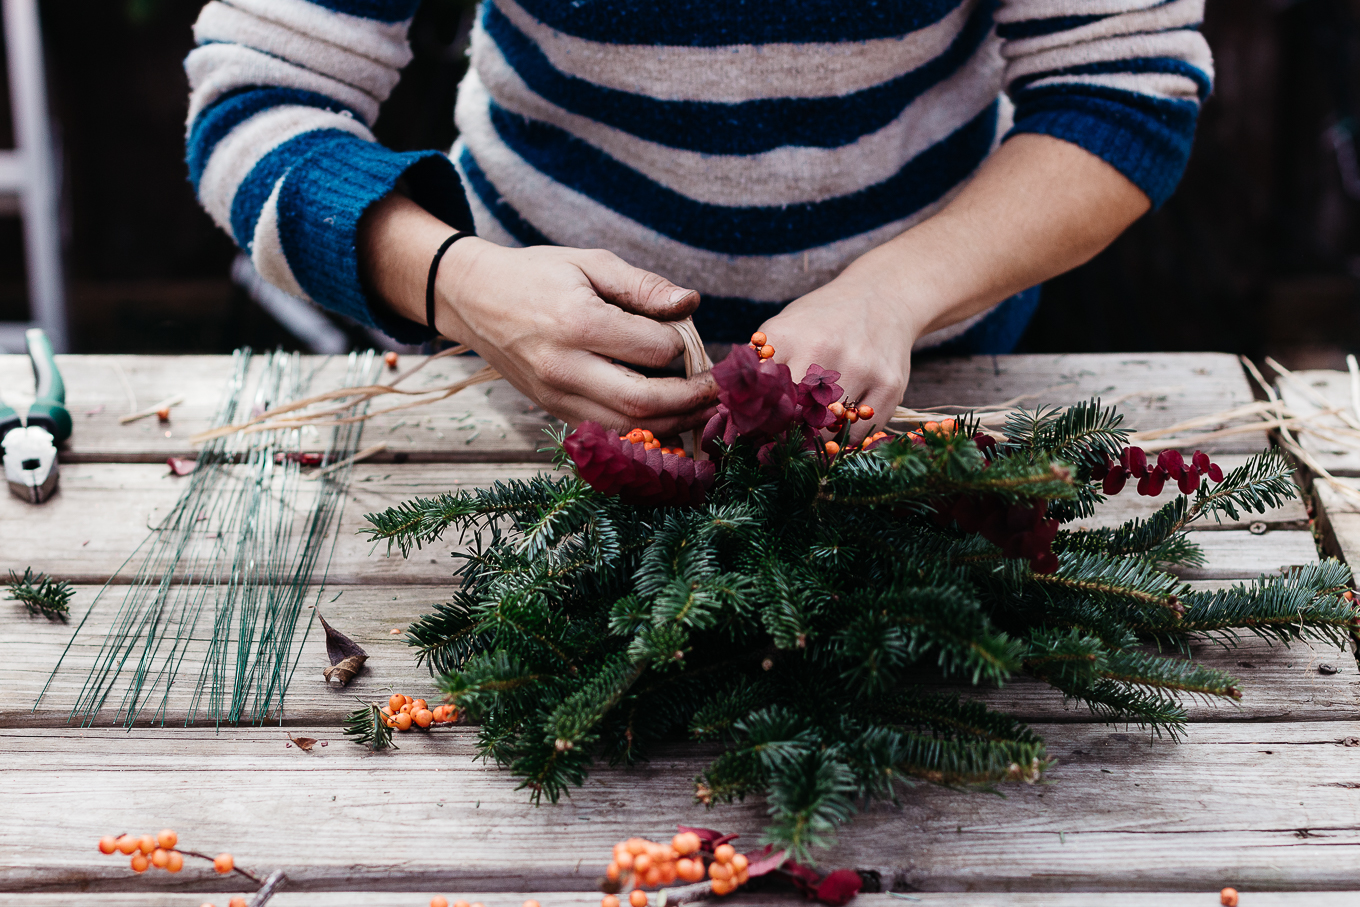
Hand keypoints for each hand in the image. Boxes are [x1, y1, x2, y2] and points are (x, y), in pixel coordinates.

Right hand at [436, 240, 717, 432]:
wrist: (474, 299)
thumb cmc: (537, 274)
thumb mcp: (590, 262)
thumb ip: (644, 286)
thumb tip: (691, 304)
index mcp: (578, 323)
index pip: (654, 349)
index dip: (683, 345)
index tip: (694, 336)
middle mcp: (565, 368)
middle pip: (645, 403)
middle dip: (692, 400)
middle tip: (719, 390)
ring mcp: (556, 396)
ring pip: (628, 427)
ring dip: (674, 422)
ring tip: (701, 406)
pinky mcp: (554, 411)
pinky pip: (608, 431)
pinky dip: (643, 429)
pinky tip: (665, 415)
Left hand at [756, 262, 917, 444]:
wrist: (881, 296)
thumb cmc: (822, 320)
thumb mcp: (782, 328)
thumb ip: (756, 366)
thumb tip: (727, 413)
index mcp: (786, 336)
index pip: (757, 397)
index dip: (754, 421)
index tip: (754, 432)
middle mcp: (823, 350)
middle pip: (790, 416)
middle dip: (782, 435)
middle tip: (777, 444)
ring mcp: (860, 368)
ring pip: (826, 429)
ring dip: (815, 440)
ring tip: (808, 436)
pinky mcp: (890, 384)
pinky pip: (859, 432)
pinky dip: (845, 439)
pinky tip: (838, 428)